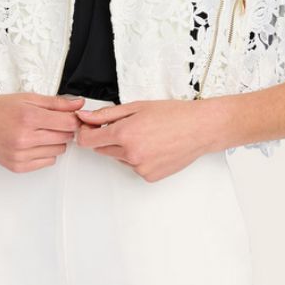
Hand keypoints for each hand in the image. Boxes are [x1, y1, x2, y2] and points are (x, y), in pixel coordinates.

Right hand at [0, 91, 85, 172]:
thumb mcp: (29, 98)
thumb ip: (57, 103)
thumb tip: (78, 104)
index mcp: (29, 117)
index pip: (68, 123)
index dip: (73, 119)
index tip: (71, 117)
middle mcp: (25, 137)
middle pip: (65, 137)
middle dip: (63, 129)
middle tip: (52, 123)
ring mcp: (21, 154)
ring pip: (58, 151)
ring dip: (54, 141)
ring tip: (39, 132)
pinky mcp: (18, 166)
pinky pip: (47, 162)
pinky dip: (45, 152)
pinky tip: (33, 143)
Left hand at [74, 98, 217, 181]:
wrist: (200, 128)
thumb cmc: (174, 115)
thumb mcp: (136, 107)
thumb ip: (106, 114)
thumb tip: (85, 117)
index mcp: (124, 134)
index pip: (88, 140)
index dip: (85, 132)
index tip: (87, 127)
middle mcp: (130, 154)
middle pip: (102, 149)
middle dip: (107, 138)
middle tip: (126, 126)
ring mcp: (140, 168)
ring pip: (119, 158)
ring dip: (124, 148)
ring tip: (146, 135)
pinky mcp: (149, 176)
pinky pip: (134, 167)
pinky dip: (138, 158)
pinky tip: (153, 146)